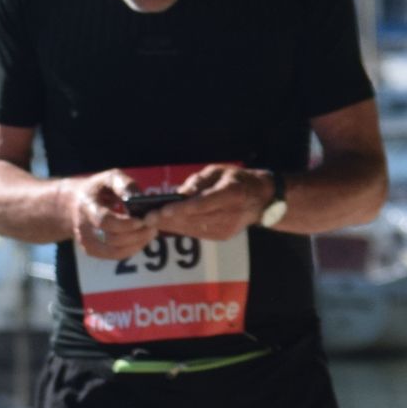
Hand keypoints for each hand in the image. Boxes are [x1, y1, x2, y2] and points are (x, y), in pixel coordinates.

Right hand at [69, 173, 156, 259]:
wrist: (73, 203)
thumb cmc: (97, 189)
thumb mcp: (109, 178)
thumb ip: (124, 185)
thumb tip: (138, 198)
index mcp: (87, 207)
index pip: (105, 221)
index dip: (126, 224)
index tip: (142, 220)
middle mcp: (83, 228)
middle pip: (112, 240)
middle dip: (136, 235)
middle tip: (153, 227)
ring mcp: (86, 242)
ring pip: (114, 252)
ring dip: (136, 245)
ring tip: (150, 233)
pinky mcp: (91, 251)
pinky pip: (114, 256)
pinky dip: (131, 250)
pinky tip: (141, 240)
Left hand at [154, 165, 271, 240]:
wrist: (260, 199)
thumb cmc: (236, 179)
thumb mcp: (219, 171)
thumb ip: (198, 181)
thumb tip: (179, 195)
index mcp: (232, 193)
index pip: (202, 204)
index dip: (180, 209)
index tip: (160, 211)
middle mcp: (230, 214)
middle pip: (193, 219)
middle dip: (167, 219)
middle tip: (145, 217)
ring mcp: (227, 228)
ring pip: (192, 229)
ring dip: (170, 225)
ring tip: (150, 220)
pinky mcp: (222, 236)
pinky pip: (196, 233)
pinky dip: (180, 228)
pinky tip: (165, 223)